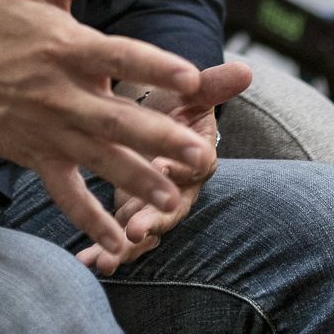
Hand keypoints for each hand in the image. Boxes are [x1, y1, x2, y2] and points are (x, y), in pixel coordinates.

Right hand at [0, 0, 211, 256]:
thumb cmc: (1, 27)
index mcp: (68, 48)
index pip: (118, 56)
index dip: (153, 66)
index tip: (191, 77)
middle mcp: (63, 94)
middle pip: (117, 119)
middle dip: (159, 139)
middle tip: (199, 154)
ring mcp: (51, 130)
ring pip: (99, 160)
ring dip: (136, 182)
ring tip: (172, 200)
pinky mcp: (39, 157)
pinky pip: (66, 194)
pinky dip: (91, 221)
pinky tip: (121, 246)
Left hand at [76, 60, 252, 274]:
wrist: (157, 117)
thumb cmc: (175, 104)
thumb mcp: (191, 92)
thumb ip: (213, 85)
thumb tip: (245, 70)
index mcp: (197, 157)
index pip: (196, 165)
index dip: (183, 167)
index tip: (164, 167)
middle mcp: (180, 188)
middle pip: (173, 209)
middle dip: (154, 221)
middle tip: (135, 230)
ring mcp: (156, 205)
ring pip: (147, 230)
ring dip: (129, 249)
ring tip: (108, 263)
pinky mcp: (133, 214)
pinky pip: (122, 240)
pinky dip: (107, 253)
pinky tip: (88, 264)